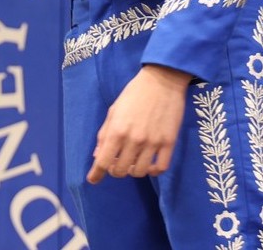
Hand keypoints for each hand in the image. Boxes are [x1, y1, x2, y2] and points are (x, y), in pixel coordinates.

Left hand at [86, 64, 190, 183]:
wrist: (161, 81)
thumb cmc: (133, 94)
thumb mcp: (113, 111)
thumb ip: (104, 134)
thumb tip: (97, 155)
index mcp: (116, 130)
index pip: (103, 161)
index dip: (96, 174)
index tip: (92, 180)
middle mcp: (134, 139)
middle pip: (121, 170)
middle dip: (116, 170)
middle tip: (117, 163)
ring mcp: (153, 142)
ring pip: (140, 172)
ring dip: (134, 170)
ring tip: (133, 161)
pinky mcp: (170, 143)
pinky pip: (161, 168)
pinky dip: (153, 171)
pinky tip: (150, 164)